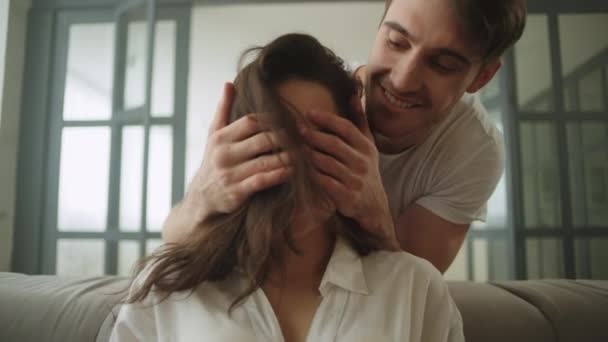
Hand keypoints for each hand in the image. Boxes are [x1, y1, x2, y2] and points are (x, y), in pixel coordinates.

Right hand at [167, 83, 291, 239]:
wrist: (201, 199)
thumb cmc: (214, 163)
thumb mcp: (214, 135)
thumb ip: (223, 110)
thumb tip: (229, 83)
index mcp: (220, 137)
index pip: (251, 121)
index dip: (272, 120)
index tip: (290, 122)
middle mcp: (223, 154)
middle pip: (262, 139)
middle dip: (284, 138)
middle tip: (303, 137)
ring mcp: (230, 174)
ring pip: (265, 160)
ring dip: (287, 157)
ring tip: (304, 153)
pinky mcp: (237, 192)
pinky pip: (263, 180)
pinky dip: (280, 175)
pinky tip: (293, 171)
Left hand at [300, 98, 398, 249]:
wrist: (372, 204)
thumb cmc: (364, 168)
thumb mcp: (367, 144)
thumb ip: (359, 120)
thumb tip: (353, 93)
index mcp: (366, 146)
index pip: (346, 128)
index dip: (327, 120)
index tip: (309, 113)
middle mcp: (362, 162)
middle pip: (334, 144)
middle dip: (314, 136)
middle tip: (297, 129)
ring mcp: (355, 179)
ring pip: (326, 163)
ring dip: (310, 154)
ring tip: (297, 147)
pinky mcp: (346, 196)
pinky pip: (324, 181)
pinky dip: (312, 174)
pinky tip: (302, 168)